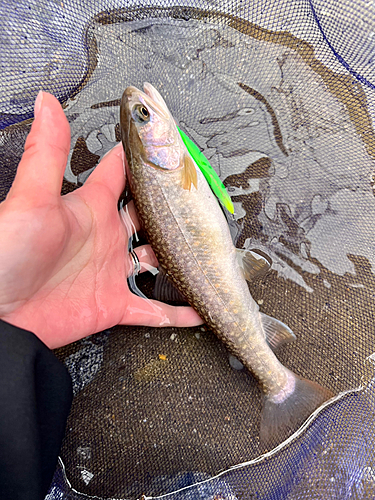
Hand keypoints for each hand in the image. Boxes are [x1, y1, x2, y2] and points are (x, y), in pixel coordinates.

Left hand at [0, 92, 201, 347]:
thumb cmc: (7, 254)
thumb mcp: (31, 200)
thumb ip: (47, 153)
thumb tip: (46, 101)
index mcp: (90, 208)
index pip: (121, 173)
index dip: (141, 156)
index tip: (165, 142)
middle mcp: (106, 237)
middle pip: (149, 216)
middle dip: (172, 208)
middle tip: (199, 201)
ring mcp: (112, 271)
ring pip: (158, 260)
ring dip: (180, 256)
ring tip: (206, 249)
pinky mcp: (114, 304)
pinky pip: (153, 310)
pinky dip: (177, 312)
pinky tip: (199, 309)